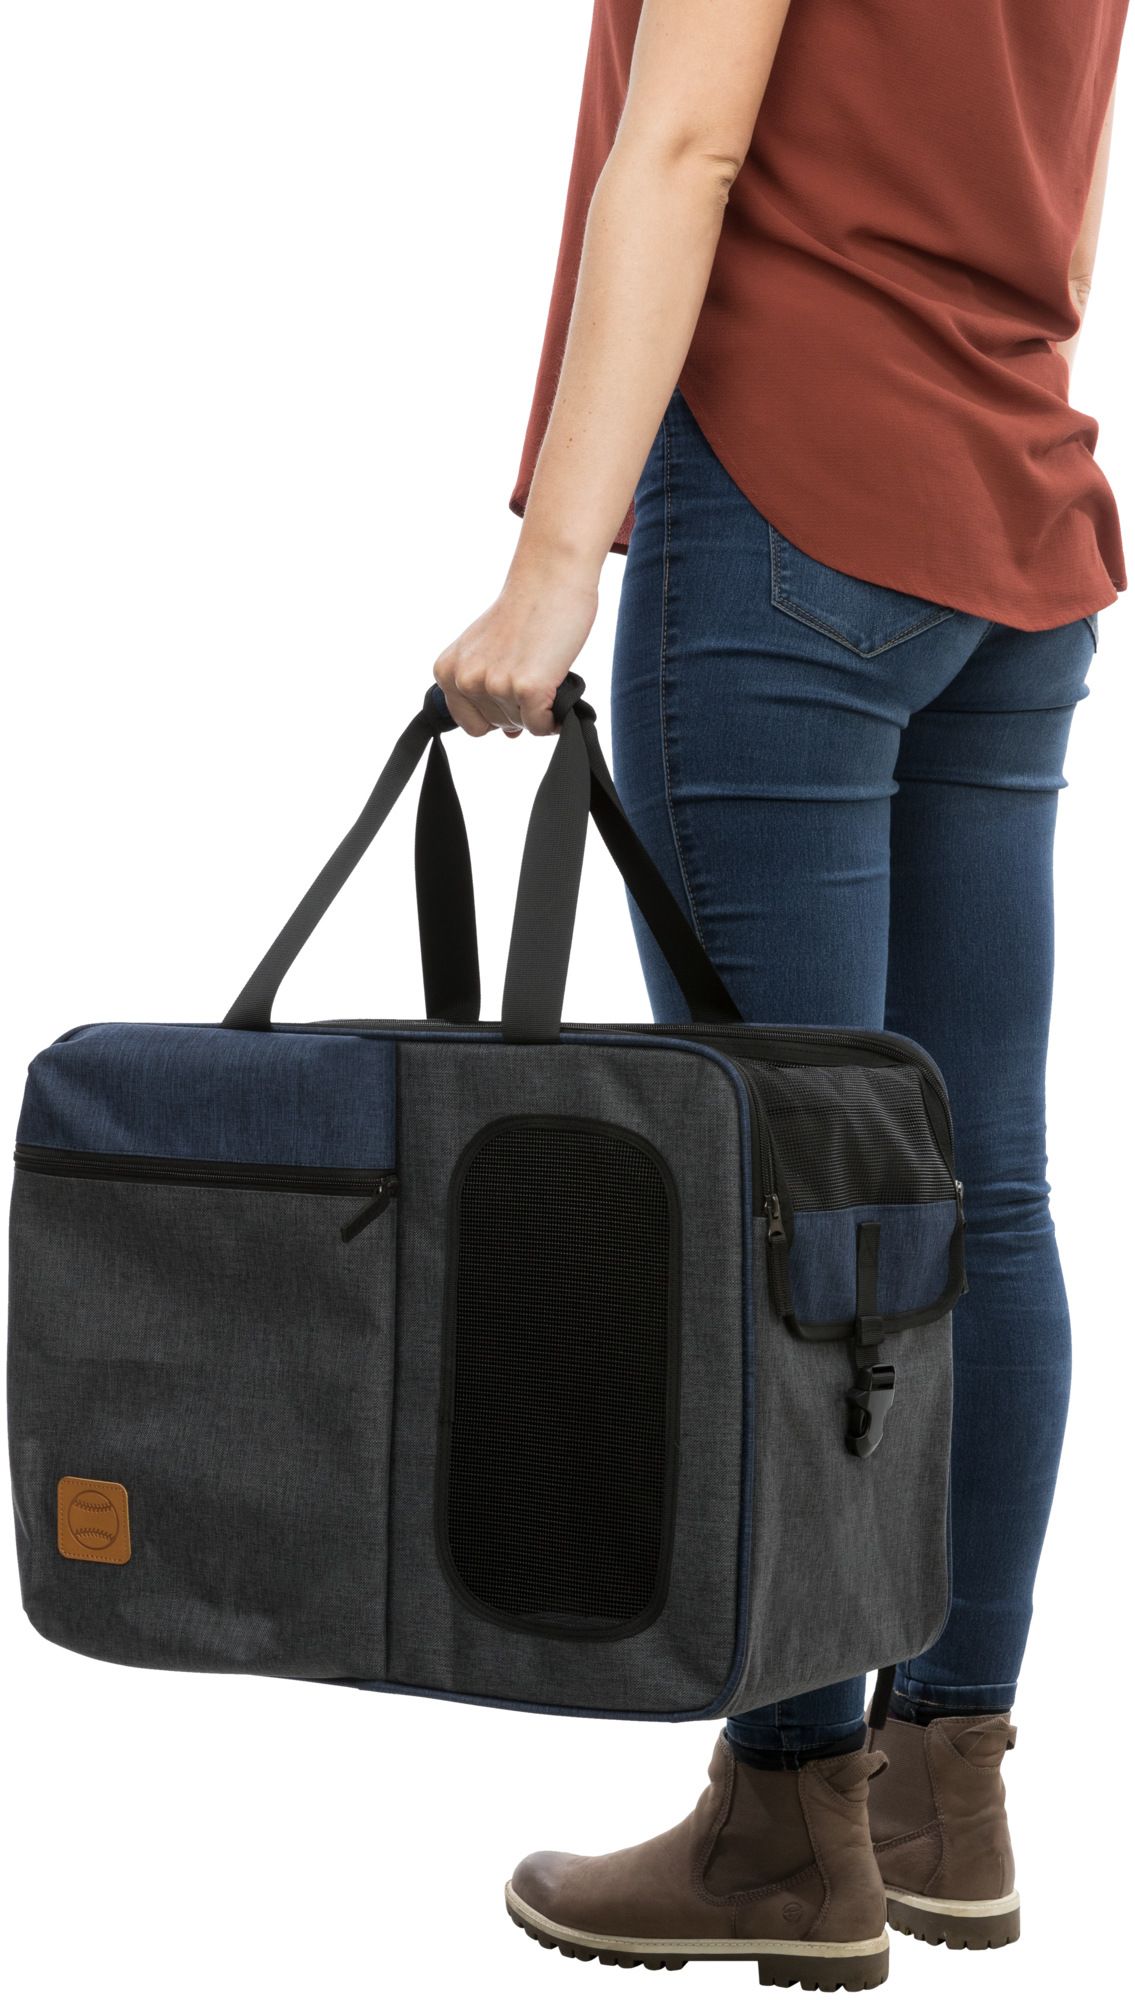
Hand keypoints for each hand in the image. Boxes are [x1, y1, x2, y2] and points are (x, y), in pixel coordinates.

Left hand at [433, 554, 598, 737]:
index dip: (496, 711)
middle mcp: (465, 680)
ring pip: (522, 726)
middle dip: (518, 708)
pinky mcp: (527, 688)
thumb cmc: (524, 613)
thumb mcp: (488, 651)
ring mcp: (495, 685)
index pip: (471, 725)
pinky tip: (557, 686)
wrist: (550, 580)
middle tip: (531, 667)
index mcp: (447, 671)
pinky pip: (543, 727)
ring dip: (538, 706)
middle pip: (497, 727)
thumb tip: (509, 735)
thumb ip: (486, 692)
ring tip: (542, 666)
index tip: (510, 683)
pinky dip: (555, 716)